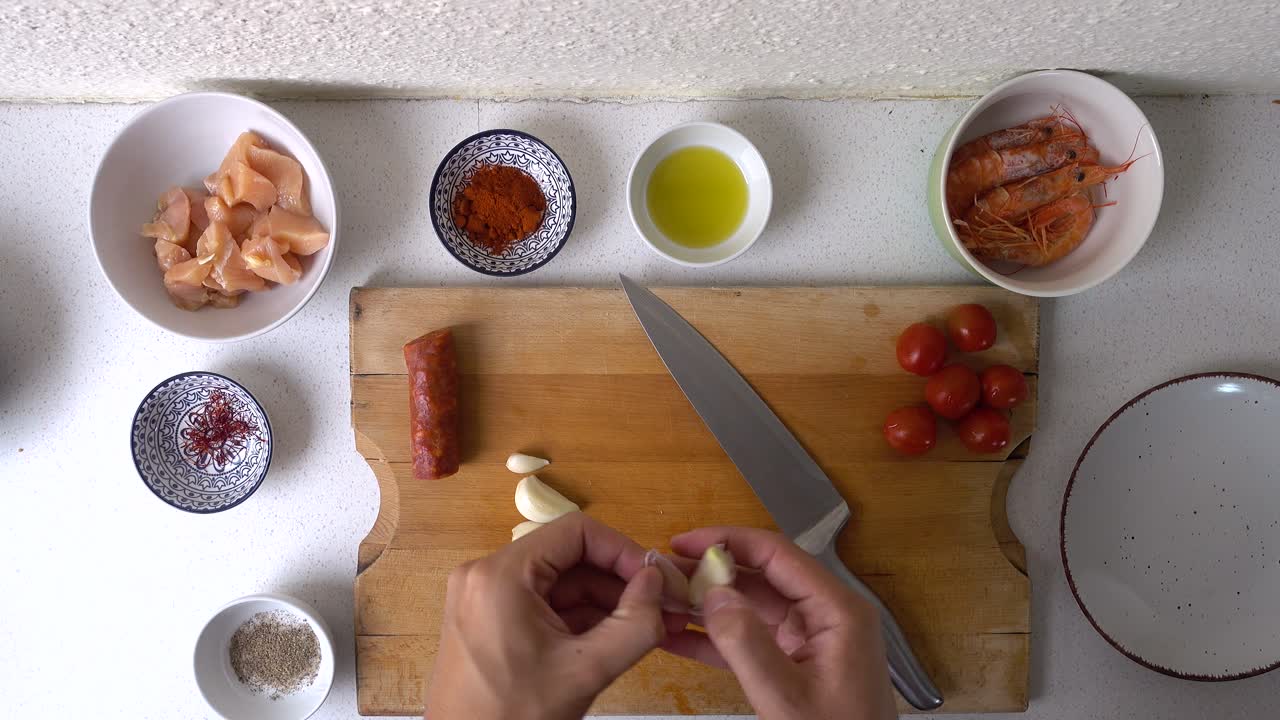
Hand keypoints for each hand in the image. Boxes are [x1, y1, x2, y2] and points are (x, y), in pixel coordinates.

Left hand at [425, 513, 681, 719]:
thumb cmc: (514, 717)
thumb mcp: (585, 671)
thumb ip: (633, 623)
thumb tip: (660, 582)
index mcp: (501, 575)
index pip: (577, 533)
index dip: (625, 551)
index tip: (659, 580)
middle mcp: (486, 574)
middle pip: (569, 556)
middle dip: (619, 581)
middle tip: (664, 607)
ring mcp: (484, 598)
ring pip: (560, 582)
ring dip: (605, 602)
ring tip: (649, 627)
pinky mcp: (489, 620)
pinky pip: (545, 604)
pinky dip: (581, 618)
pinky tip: (617, 637)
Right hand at [663, 527, 896, 719]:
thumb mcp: (787, 696)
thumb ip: (747, 644)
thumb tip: (713, 594)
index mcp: (837, 609)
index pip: (777, 554)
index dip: (727, 542)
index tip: (683, 543)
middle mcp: (827, 614)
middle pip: (761, 577)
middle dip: (710, 575)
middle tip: (663, 574)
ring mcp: (812, 639)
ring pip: (752, 608)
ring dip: (708, 607)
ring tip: (663, 602)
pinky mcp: (797, 663)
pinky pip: (753, 640)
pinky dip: (717, 639)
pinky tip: (679, 638)